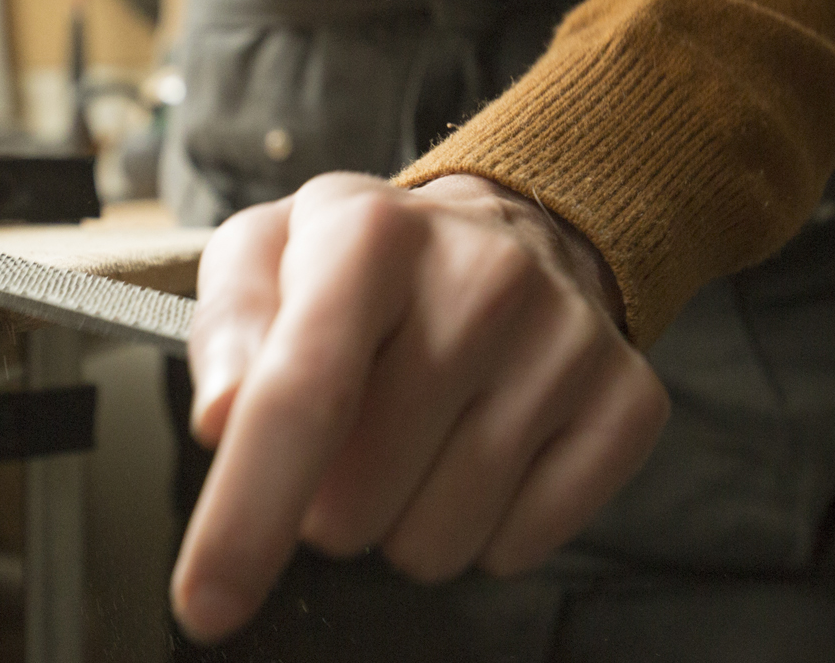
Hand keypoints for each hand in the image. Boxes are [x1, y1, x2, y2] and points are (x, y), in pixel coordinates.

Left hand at [170, 172, 668, 642]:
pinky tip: (478, 448)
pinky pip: (520, 546)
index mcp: (373, 235)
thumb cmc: (366, 264)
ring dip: (402, 518)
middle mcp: (482, 279)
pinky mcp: (628, 403)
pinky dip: (483, 528)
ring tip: (416, 436)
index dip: (245, 516)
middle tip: (349, 434)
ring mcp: (566, 343)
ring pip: (438, 541)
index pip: (303, 397)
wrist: (512, 231)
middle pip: (357, 500)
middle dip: (325, 502)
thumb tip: (220, 417)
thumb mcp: (265, 255)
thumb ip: (226, 330)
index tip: (206, 603)